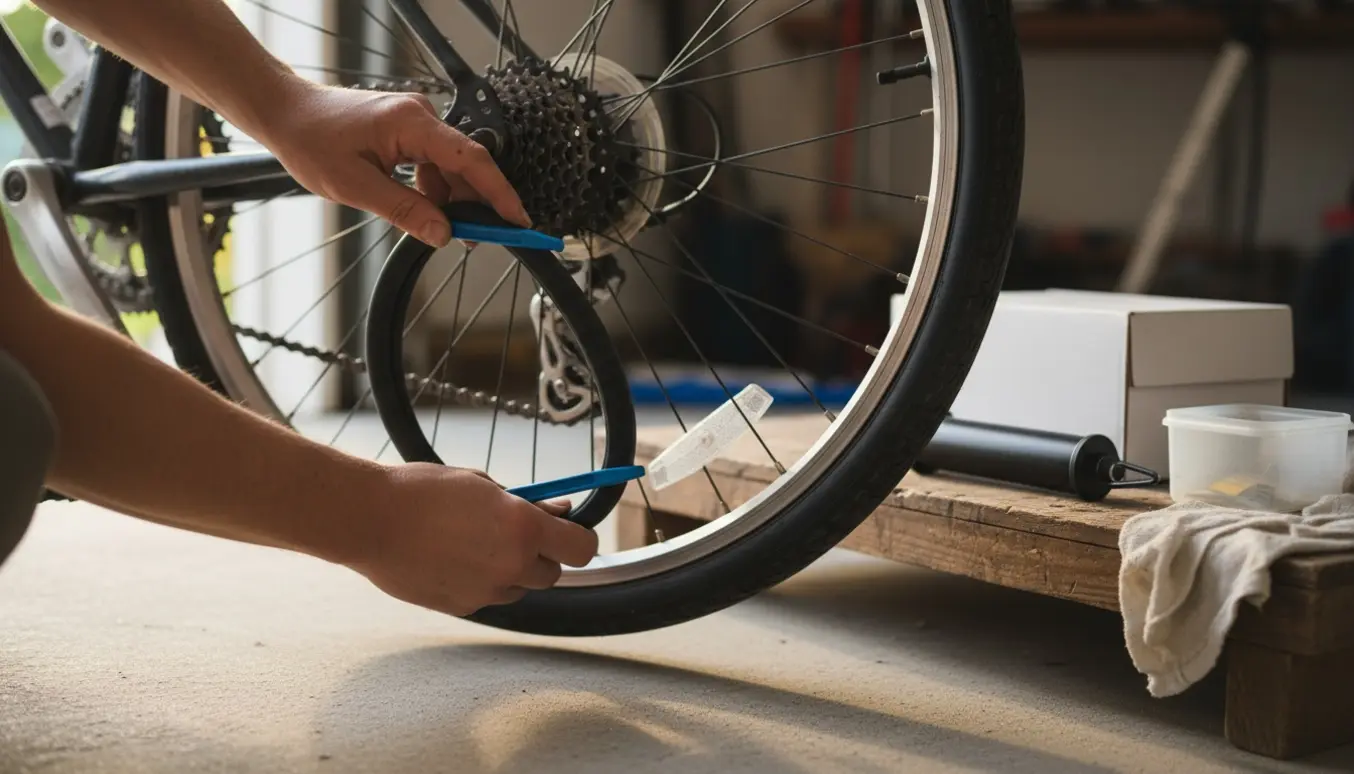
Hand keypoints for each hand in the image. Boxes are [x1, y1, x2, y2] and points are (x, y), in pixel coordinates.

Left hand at [259, 80, 530, 246]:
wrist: (284, 112)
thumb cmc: (310, 141)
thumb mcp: (355, 188)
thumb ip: (405, 211)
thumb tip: (444, 235)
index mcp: (412, 124)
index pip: (471, 159)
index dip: (499, 192)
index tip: (519, 220)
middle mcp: (420, 116)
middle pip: (466, 165)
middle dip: (475, 204)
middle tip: (479, 240)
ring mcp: (415, 121)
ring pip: (450, 167)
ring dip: (451, 199)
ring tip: (443, 230)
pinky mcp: (407, 129)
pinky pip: (434, 162)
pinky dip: (434, 189)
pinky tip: (424, 209)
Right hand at [345, 463, 597, 616]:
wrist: (370, 520)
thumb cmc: (423, 491)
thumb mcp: (483, 485)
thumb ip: (527, 504)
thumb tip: (559, 511)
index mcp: (523, 529)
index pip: (582, 549)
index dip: (580, 540)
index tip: (571, 533)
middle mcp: (512, 565)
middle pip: (552, 574)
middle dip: (540, 555)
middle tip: (514, 532)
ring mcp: (486, 591)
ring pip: (519, 589)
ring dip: (511, 571)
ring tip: (474, 544)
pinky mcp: (462, 607)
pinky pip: (487, 597)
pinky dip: (481, 582)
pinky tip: (452, 559)